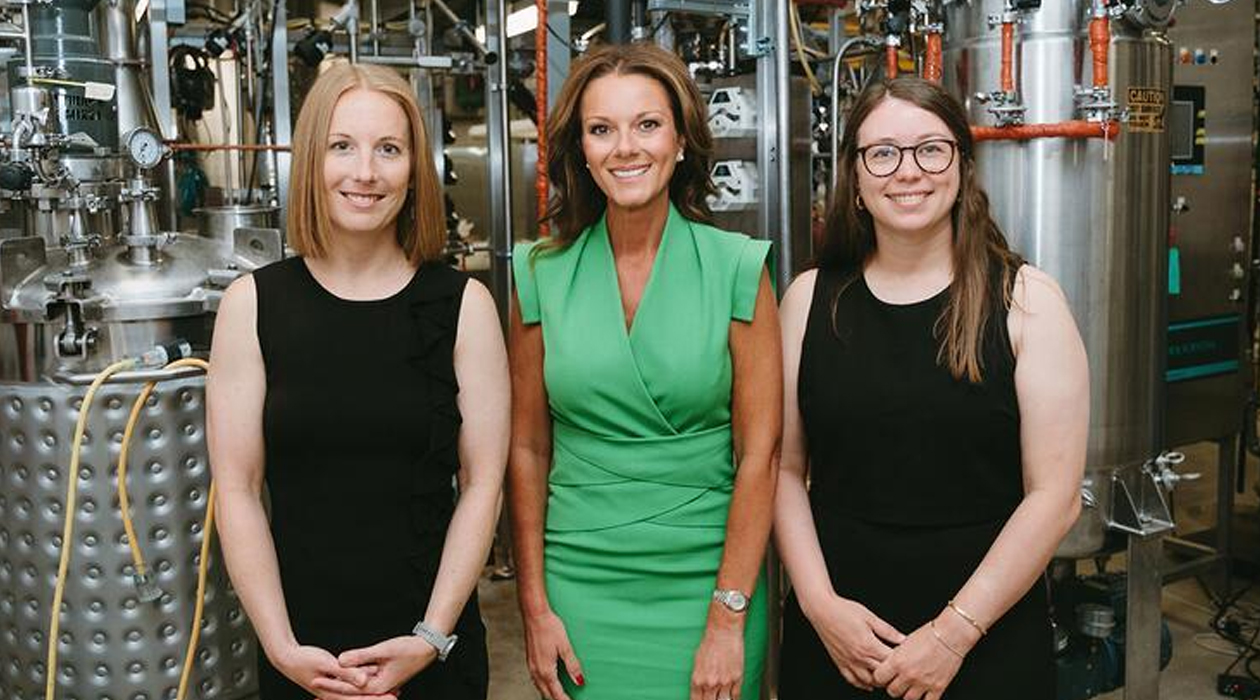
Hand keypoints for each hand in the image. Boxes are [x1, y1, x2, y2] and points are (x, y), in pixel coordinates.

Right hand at [272, 644, 392, 699]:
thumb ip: (346, 673)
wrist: (286, 657)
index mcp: (333, 694)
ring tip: (392, 689)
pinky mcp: (333, 682)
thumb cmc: (304, 659)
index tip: (393, 697)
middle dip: (378, 698)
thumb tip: (363, 682)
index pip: (360, 699)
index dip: (377, 699)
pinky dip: (363, 683)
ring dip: (373, 692)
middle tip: (397, 695)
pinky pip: (351, 686)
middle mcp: (334, 694)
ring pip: (357, 693)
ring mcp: (333, 689)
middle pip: (361, 699)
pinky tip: (372, 678)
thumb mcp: (327, 664)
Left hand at [309, 637, 435, 696]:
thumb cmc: (408, 649)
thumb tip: (340, 660)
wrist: (427, 648)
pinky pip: (363, 680)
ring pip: (356, 686)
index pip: (348, 687)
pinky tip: (342, 675)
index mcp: (378, 686)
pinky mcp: (383, 678)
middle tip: (313, 684)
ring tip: (322, 682)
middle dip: (331, 688)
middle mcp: (378, 688)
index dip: (331, 683)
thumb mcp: (383, 650)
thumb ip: (360, 656)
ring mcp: (381, 684)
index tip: (314, 679)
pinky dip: (352, 678)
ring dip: (340, 684)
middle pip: (350, 690)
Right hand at [522, 608, 583, 699]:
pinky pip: (536, 680)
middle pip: (547, 694)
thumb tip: (579, 681)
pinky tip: (548, 683)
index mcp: (546, 670)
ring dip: (549, 694)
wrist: (534, 615)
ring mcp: (532, 666)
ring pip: (540, 688)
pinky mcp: (530, 660)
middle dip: (556, 699)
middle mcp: (537, 671)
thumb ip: (572, 665)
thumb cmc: (549, 627)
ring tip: (559, 696)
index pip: (556, 693)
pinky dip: (543, 686)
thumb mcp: (565, 646)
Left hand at [690, 607, 744, 699]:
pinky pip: (736, 696)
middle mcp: (711, 683)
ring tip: (721, 697)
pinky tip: (731, 697)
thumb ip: (699, 679)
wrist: (723, 631)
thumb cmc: (709, 643)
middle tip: (712, 698)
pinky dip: (733, 698)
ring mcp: (725, 682)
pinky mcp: (737, 677)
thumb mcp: (697, 662)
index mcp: (698, 680)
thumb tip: (701, 690)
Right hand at [804, 594, 904, 690]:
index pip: (891, 661)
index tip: (907, 658)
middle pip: (881, 674)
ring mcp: (848, 662)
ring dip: (878, 681)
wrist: (822, 610)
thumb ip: (888, 630)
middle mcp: (859, 657)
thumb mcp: (870, 617)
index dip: (901, 661)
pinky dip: (862, 684)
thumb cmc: (844, 610)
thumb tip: (903, 639)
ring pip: (868, 681)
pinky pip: (852, 680)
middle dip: (892, 673)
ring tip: (886, 677)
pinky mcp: (839, 662)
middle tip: (899, 670)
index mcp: (869, 645)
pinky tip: (868, 684)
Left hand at [872, 614, 975, 699]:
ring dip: (908, 694)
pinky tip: (924, 694)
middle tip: (898, 682)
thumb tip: (889, 665)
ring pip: (908, 699)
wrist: (951, 634)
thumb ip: (896, 657)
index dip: (881, 678)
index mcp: (898, 661)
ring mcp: (923, 682)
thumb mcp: (905, 642)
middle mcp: (909, 674)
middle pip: (892, 691)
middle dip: (894, 687)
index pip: (879, 678)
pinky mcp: (938, 687)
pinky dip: (925, 699)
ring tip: (911, 687)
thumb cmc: (929, 634)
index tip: (884, 676)